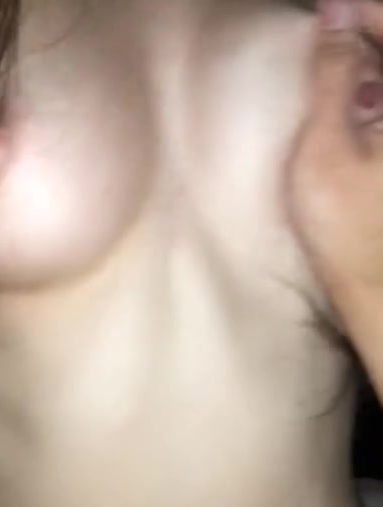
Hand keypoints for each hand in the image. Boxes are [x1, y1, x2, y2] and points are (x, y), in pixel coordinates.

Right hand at [286, 0, 382, 394]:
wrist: (372, 288)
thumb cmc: (343, 227)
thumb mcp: (324, 148)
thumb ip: (332, 77)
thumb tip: (334, 14)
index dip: (363, 14)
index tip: (326, 14)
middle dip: (366, 36)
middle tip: (326, 41)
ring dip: (369, 64)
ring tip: (333, 69)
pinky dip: (373, 93)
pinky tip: (352, 104)